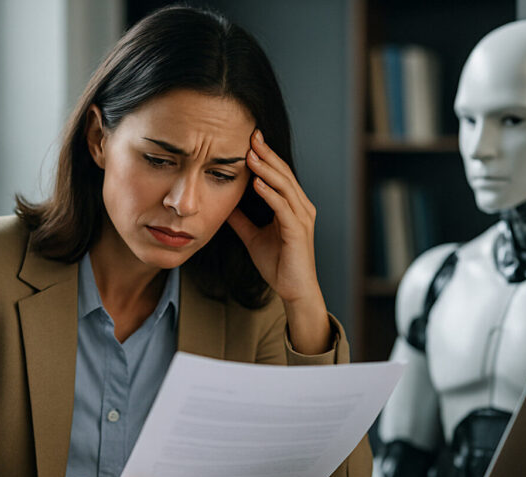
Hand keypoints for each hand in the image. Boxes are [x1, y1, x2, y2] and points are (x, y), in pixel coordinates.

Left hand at [228, 129, 330, 353]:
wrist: (294, 291)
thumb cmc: (279, 264)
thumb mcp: (253, 237)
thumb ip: (242, 220)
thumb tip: (224, 206)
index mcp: (292, 206)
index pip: (278, 175)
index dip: (265, 157)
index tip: (249, 140)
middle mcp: (301, 208)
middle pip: (283, 174)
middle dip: (267, 154)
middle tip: (251, 135)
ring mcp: (301, 218)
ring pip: (284, 186)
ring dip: (266, 169)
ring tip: (251, 154)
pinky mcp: (298, 232)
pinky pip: (283, 208)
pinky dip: (270, 194)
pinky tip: (256, 183)